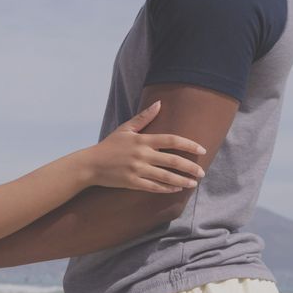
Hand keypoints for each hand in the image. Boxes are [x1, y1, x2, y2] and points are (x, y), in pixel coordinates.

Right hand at [87, 100, 207, 192]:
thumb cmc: (109, 145)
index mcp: (143, 140)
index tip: (202, 149)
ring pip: (166, 177)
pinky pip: (154, 187)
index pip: (171, 140)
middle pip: (173, 161)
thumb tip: (159, 103)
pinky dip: (167, 188)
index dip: (189, 145)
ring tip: (194, 183)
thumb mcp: (125, 129)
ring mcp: (137, 170)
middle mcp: (142, 155)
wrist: (90, 164)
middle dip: (190, 167)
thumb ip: (144, 117)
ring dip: (182, 180)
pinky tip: (177, 189)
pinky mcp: (132, 183)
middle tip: (202, 172)